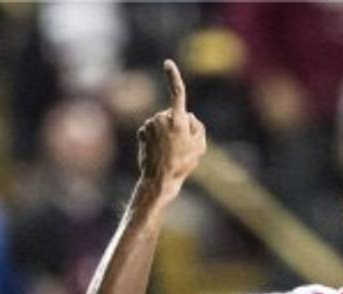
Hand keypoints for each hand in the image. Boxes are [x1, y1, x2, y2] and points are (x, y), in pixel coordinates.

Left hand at [137, 59, 206, 202]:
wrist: (159, 180)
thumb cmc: (182, 164)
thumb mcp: (200, 147)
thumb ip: (198, 127)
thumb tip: (188, 115)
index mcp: (177, 121)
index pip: (177, 93)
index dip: (174, 77)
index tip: (168, 63)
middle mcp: (161, 119)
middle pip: (173, 115)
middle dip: (178, 126)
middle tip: (180, 148)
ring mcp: (150, 125)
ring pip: (163, 123)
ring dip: (167, 134)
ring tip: (169, 153)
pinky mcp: (142, 132)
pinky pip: (153, 131)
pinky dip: (157, 138)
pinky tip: (158, 152)